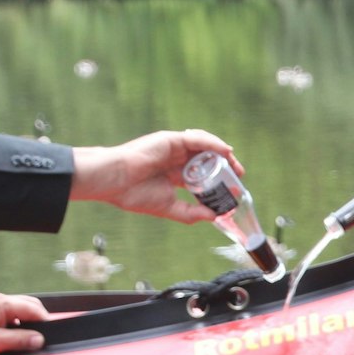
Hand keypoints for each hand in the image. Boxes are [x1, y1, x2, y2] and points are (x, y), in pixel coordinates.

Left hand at [0, 292, 48, 354]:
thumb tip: (38, 340)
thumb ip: (19, 340)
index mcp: (2, 304)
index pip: (33, 308)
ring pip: (18, 309)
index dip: (45, 321)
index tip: (51, 334)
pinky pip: (8, 314)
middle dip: (38, 319)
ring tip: (28, 337)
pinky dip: (15, 322)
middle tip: (42, 336)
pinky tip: (12, 335)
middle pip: (28, 305)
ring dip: (26, 321)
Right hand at [70, 129, 234, 221]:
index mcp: (173, 174)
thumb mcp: (168, 207)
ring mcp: (173, 147)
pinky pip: (196, 138)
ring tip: (235, 165)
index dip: (218, 180)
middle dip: (225, 165)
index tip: (231, 189)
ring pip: (204, 146)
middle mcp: (175, 159)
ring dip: (222, 153)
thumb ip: (190, 212)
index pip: (201, 174)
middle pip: (206, 158)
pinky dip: (212, 143)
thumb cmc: (134, 194)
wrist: (115, 181)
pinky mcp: (171, 139)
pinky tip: (224, 151)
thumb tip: (213, 216)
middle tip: (238, 176)